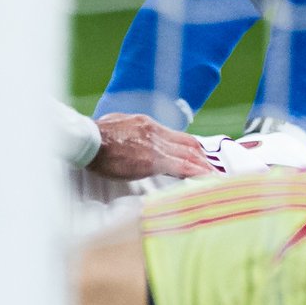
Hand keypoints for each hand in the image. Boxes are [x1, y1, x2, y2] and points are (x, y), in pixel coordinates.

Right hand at [86, 115, 218, 180]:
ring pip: (188, 155)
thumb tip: (135, 140)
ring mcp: (156, 146)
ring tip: (216, 176)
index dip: (192, 147)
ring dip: (203, 167)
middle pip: (188, 144)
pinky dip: (195, 173)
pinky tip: (205, 179)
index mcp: (148, 125)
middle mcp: (157, 132)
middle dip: (203, 158)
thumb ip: (133, 133)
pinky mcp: (153, 160)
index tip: (201, 156)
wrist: (89, 139)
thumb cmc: (97, 136)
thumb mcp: (120, 126)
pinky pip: (181, 167)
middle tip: (215, 169)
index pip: (178, 136)